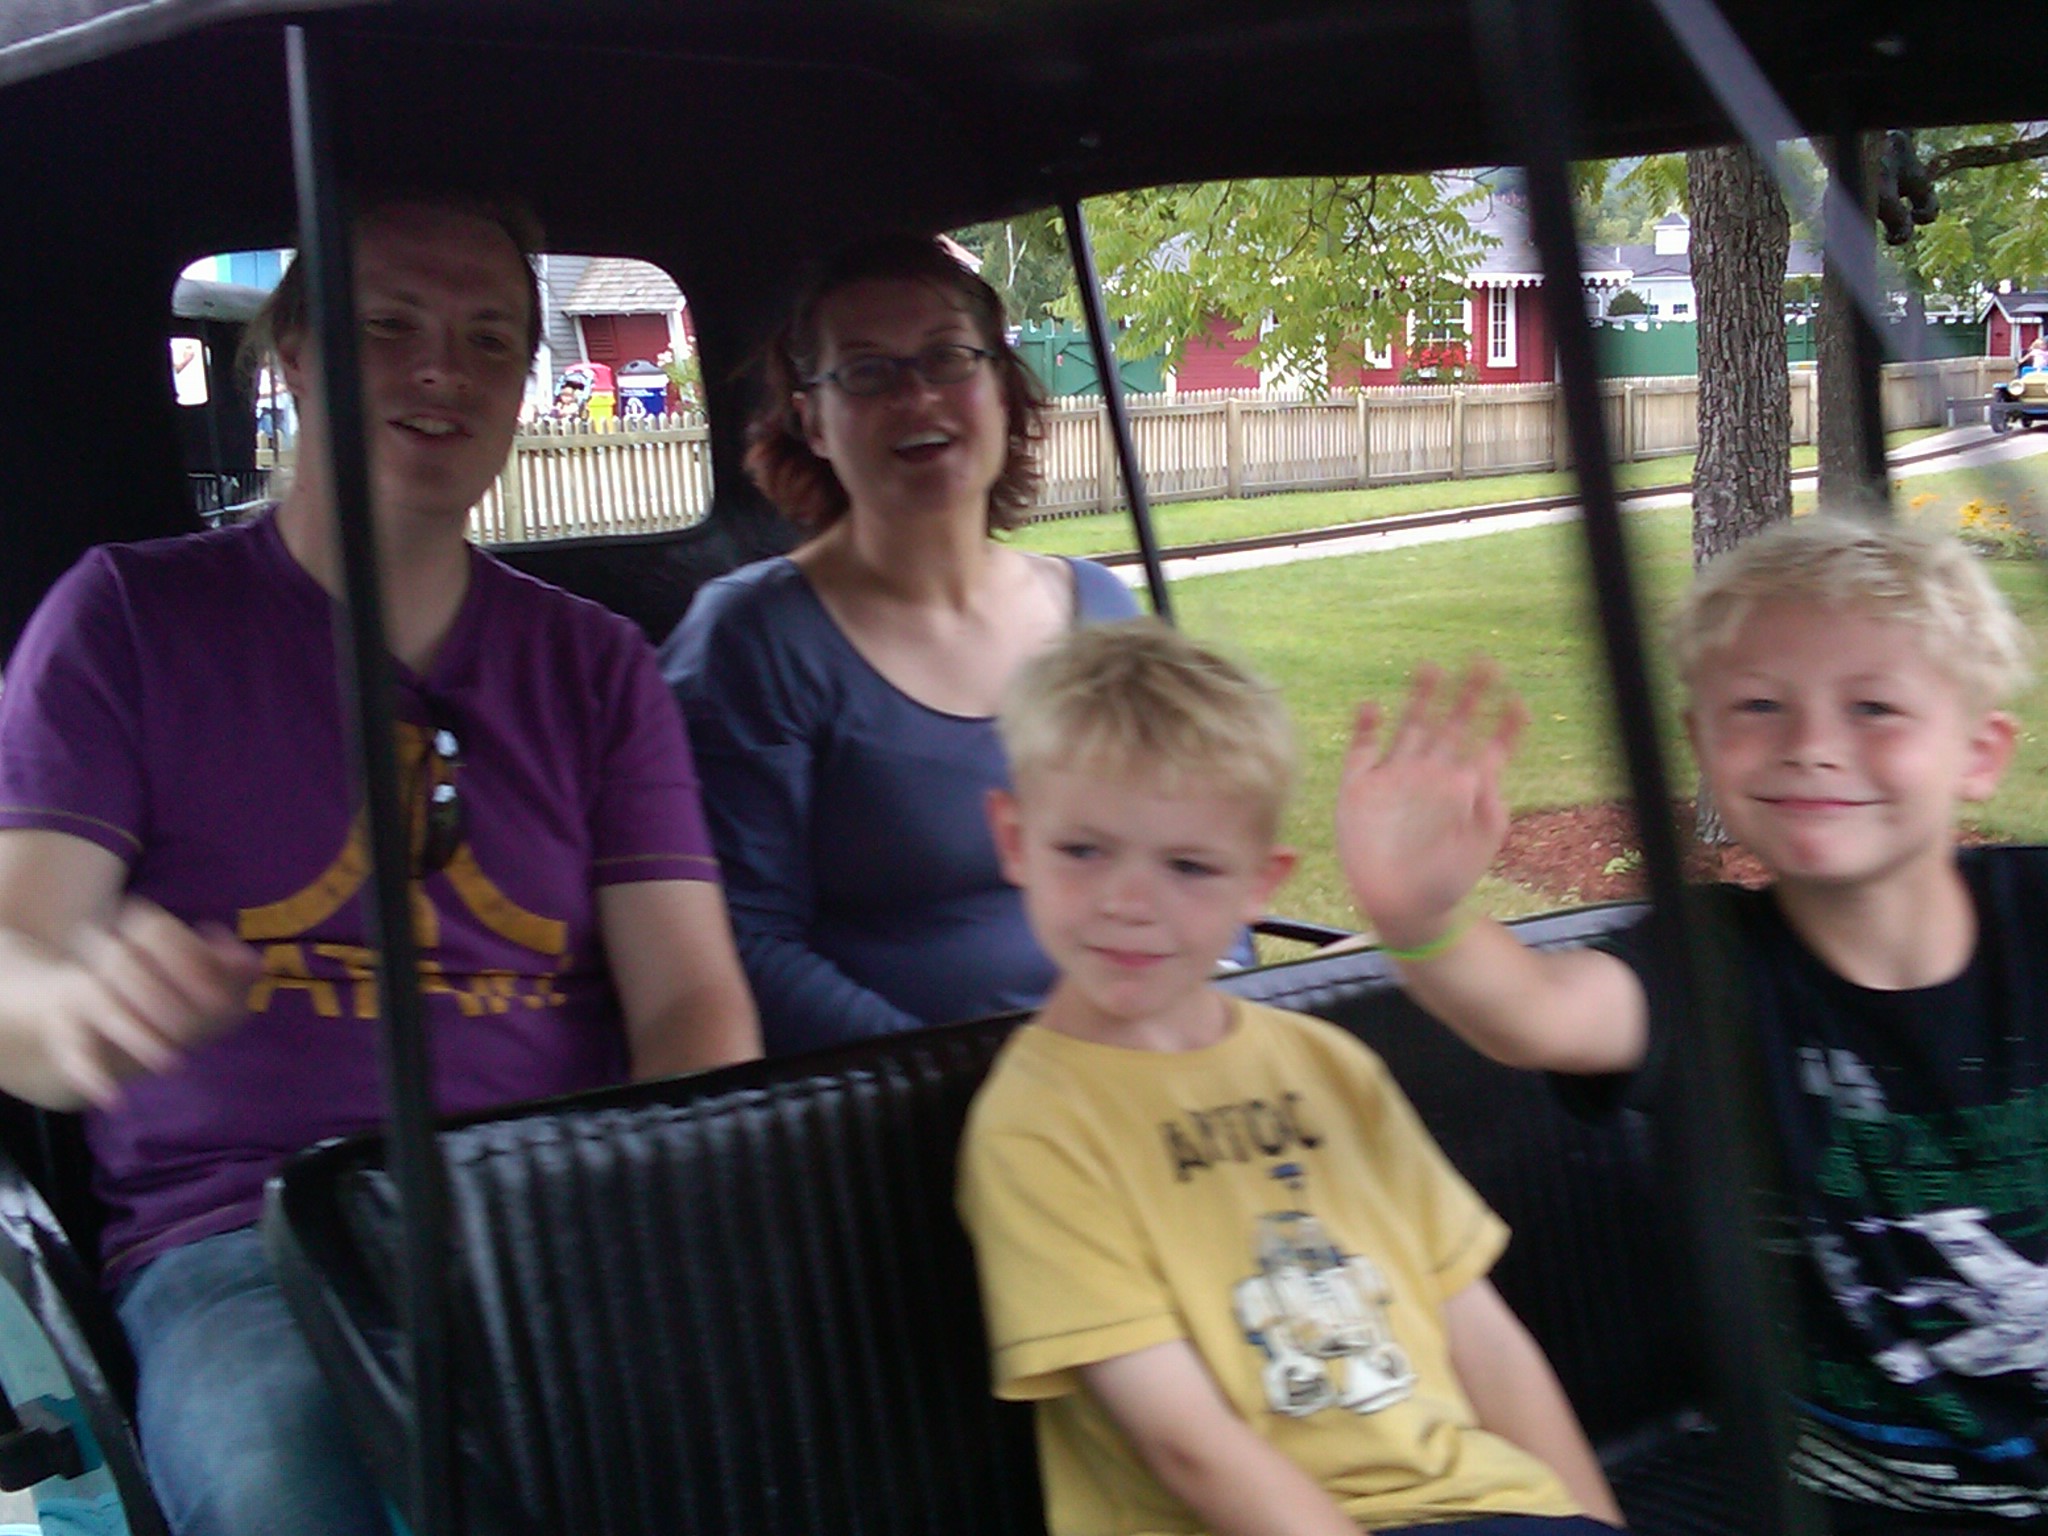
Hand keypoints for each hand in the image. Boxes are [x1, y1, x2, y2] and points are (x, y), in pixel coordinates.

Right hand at [46, 899, 260, 1107]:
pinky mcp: (65, 1028)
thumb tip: (255, 965)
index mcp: (141, 930)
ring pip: (99, 1001)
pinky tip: (116, 1100)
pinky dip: (92, 1076)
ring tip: (173, 1064)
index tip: (217, 999)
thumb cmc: (170, 987)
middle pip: (122, 962)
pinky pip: (72, 1051)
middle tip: (193, 1033)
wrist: (100, 1014)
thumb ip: (230, 969)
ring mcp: (81, 988)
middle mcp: (105, 952)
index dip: (188, 961)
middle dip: (161, 999)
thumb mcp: (204, 977)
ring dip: (136, 1034)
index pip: (156, 931)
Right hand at [1335, 662, 1525, 948]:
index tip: (1517, 700)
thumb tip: (1481, 770)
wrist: (1403, 906)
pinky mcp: (1359, 789)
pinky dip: (1365, 727)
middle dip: (1467, 694)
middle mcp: (1430, 774)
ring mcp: (1394, 778)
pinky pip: (1361, 751)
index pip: (1488, 746)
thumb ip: (1488, 807)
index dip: (1504, 724)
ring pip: (1409, 726)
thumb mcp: (1480, 843)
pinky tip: (1372, 707)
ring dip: (1420, 698)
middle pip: (1451, 724)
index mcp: (1462, 786)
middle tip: (1484, 661)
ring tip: (1431, 667)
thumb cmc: (1448, 878)